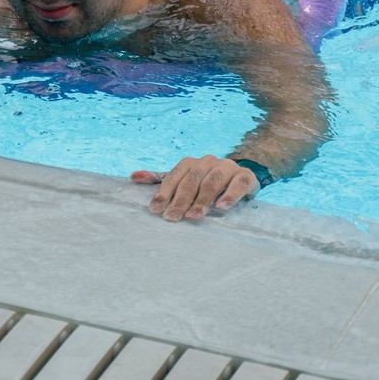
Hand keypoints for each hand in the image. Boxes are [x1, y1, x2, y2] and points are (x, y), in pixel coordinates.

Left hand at [130, 155, 260, 221]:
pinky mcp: (245, 176)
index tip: (156, 209)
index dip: (164, 192)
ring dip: (202, 200)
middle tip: (172, 218)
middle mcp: (208, 162)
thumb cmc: (205, 182)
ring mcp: (227, 167)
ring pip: (212, 181)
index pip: (175, 176)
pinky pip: (238, 183)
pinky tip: (221, 207)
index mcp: (191, 163)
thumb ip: (161, 179)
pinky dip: (229, 195)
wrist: (240, 176)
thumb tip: (133, 177)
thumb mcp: (183, 180)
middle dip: (181, 200)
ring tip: (194, 216)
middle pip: (192, 180)